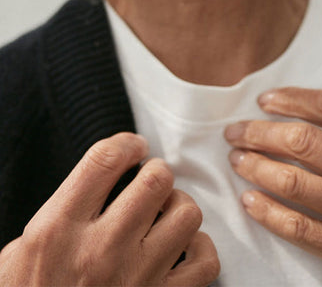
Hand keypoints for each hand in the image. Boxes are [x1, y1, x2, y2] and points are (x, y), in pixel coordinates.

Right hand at [0, 132, 218, 286]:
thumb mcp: (21, 252)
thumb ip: (63, 209)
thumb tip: (103, 174)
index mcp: (59, 230)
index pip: (106, 159)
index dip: (127, 143)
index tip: (133, 147)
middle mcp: (100, 250)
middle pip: (156, 180)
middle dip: (156, 172)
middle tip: (149, 181)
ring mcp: (136, 278)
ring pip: (187, 213)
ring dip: (179, 206)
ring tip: (164, 213)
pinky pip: (205, 262)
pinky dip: (200, 249)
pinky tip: (182, 247)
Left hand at [225, 87, 321, 286]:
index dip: (291, 98)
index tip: (266, 99)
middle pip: (303, 141)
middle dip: (260, 131)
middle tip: (237, 130)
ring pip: (294, 183)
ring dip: (257, 168)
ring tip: (238, 160)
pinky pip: (301, 230)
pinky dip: (270, 213)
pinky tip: (251, 202)